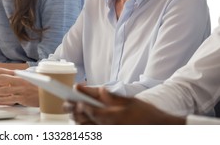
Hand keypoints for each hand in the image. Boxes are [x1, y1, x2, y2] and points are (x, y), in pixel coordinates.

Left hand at [0, 68, 38, 106]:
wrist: (48, 92)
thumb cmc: (35, 86)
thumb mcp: (24, 78)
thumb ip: (12, 78)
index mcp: (18, 74)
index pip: (0, 71)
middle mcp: (19, 80)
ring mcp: (21, 89)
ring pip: (2, 90)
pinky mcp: (23, 98)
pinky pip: (9, 99)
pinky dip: (0, 99)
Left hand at [64, 85, 185, 124]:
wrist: (159, 128)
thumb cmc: (146, 113)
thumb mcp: (130, 101)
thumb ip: (113, 97)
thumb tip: (99, 89)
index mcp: (114, 117)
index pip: (92, 111)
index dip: (80, 104)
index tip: (74, 97)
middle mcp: (110, 127)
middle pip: (85, 121)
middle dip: (74, 112)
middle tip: (66, 104)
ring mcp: (110, 132)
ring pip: (88, 129)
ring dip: (78, 120)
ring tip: (71, 111)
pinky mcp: (111, 134)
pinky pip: (95, 133)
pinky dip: (87, 127)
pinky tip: (82, 121)